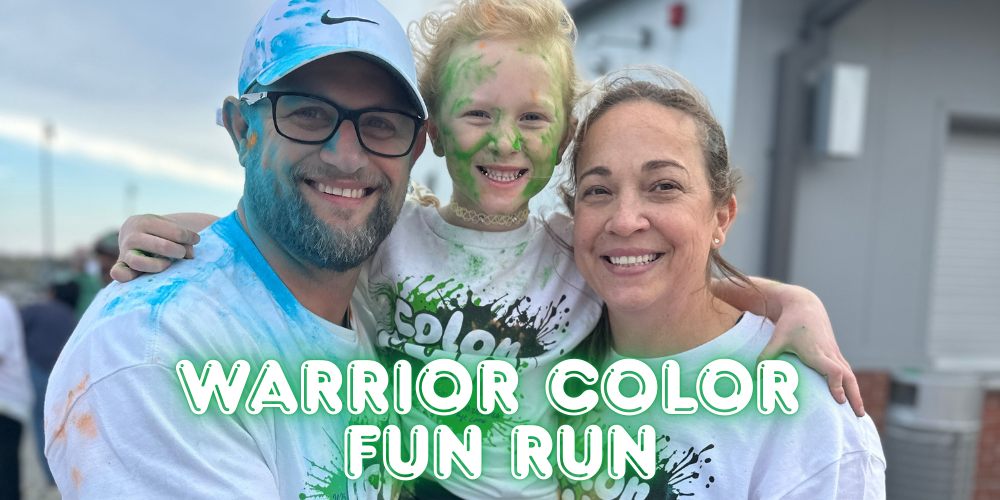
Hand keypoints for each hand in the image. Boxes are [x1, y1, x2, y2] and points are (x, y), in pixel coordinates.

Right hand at [111, 215, 199, 282]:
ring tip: (168, 264)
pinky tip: (140, 277)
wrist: (134, 232)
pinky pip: (118, 272)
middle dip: (177, 251)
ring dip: (157, 265)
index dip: (188, 237)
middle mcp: (132, 236)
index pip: (174, 232)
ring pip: (138, 261)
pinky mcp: (120, 265)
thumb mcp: (168, 228)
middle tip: (183, 253)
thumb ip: (181, 239)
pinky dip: (126, 276)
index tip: (195, 240)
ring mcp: (124, 251)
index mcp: (146, 222)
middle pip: (159, 246)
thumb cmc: (159, 231)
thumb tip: (190, 256)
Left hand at [756, 285, 864, 416]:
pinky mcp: (835, 352)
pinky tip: (853, 396)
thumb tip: (755, 376)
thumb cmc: (790, 323)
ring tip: (859, 413)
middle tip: (858, 415)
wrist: (805, 305)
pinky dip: (852, 384)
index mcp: (816, 351)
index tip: (839, 400)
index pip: (833, 370)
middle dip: (854, 396)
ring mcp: (834, 353)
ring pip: (850, 375)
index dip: (837, 385)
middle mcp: (829, 353)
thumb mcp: (776, 339)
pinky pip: (848, 370)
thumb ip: (766, 357)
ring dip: (856, 393)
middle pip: (848, 376)